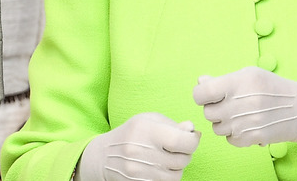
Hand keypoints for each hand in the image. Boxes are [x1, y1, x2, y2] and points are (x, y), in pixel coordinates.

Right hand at [76, 112, 199, 180]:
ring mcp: (139, 171)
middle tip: (175, 148)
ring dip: (176, 167)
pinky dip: (166, 177)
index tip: (190, 138)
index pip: (183, 141)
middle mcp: (142, 151)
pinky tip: (158, 168)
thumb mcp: (149, 121)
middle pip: (182, 160)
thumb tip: (192, 130)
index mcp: (146, 130)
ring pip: (176, 175)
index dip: (192, 141)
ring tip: (165, 158)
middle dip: (184, 154)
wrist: (104, 156)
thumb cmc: (131, 134)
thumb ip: (173, 124)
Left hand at [193, 67, 296, 152]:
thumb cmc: (273, 88)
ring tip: (240, 114)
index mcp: (237, 83)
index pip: (201, 93)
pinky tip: (247, 124)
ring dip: (224, 122)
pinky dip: (235, 134)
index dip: (202, 94)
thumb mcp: (249, 75)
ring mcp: (244, 124)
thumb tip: (200, 81)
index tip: (209, 94)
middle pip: (208, 112)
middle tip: (230, 104)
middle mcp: (239, 104)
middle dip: (215, 108)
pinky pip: (229, 139)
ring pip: (217, 127)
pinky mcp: (251, 138)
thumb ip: (222, 79)